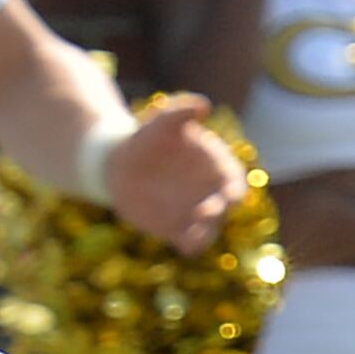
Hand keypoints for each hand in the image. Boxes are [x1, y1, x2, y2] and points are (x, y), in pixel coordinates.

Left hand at [104, 93, 246, 256]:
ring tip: (194, 238)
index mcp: (215, 165)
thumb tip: (203, 106)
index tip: (230, 194)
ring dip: (206, 234)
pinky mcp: (178, 228)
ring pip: (209, 228)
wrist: (120, 164)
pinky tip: (186, 247)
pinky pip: (190, 241)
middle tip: (203, 214)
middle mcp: (210, 191)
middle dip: (219, 212)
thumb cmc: (146, 138)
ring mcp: (195, 212)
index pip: (233, 179)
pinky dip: (192, 245)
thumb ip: (180, 111)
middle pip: (224, 208)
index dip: (235, 188)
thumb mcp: (161, 121)